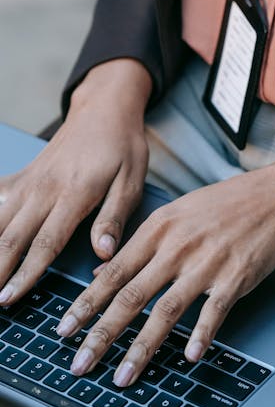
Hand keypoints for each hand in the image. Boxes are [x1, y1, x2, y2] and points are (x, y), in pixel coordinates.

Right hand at [0, 58, 151, 306]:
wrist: (105, 108)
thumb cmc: (123, 146)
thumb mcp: (132, 181)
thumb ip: (114, 218)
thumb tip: (104, 254)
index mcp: (74, 193)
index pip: (45, 242)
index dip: (25, 273)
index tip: (10, 298)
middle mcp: (44, 188)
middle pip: (12, 236)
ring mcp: (30, 180)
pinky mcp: (24, 175)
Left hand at [59, 155, 274, 385]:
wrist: (273, 196)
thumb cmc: (223, 204)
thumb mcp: (174, 214)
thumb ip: (139, 244)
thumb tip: (102, 271)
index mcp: (158, 229)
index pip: (113, 272)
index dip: (86, 304)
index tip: (64, 329)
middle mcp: (176, 248)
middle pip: (131, 297)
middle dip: (101, 334)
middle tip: (80, 363)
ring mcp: (206, 264)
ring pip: (165, 311)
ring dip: (142, 348)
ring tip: (124, 376)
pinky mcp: (235, 278)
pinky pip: (214, 313)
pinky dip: (201, 337)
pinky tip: (189, 358)